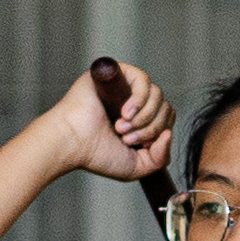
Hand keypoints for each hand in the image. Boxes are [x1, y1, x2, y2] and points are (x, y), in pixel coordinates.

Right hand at [56, 60, 172, 183]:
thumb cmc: (96, 155)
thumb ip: (161, 157)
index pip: (168, 118)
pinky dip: (139, 99)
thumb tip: (169, 134)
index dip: (160, 132)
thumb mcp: (137, 166)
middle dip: (150, 127)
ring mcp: (125, 87)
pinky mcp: (115, 74)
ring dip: (144, 116)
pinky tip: (124, 112)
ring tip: (121, 127)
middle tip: (126, 138)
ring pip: (157, 94)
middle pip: (165, 106)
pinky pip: (143, 79)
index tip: (139, 146)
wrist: (70, 143)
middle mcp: (134, 101)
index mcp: (141, 120)